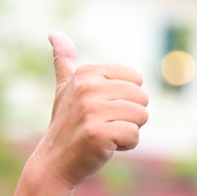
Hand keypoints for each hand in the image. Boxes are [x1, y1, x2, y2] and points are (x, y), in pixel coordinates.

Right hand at [33, 32, 148, 188]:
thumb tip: (54, 33)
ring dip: (129, 131)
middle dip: (130, 116)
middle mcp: (88, 87)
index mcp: (87, 73)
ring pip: (141, 116)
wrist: (54, 162)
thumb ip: (64, 61)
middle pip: (142, 97)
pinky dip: (127, 145)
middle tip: (105, 124)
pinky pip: (134, 135)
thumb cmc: (66, 125)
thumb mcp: (64, 89)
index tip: (104, 109)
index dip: (127, 99)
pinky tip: (107, 147)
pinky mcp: (98, 133)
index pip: (136, 79)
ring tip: (106, 135)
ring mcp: (92, 110)